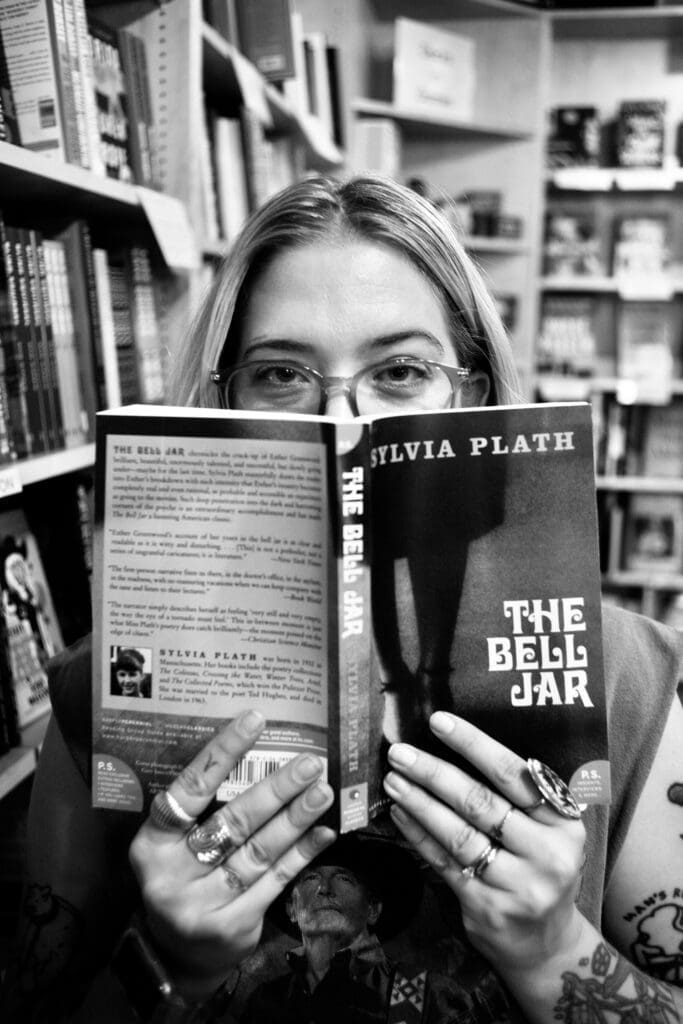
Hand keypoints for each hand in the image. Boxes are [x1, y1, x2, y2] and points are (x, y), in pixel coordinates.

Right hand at [129, 710, 335, 996]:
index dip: (221, 753)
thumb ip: (202, 810)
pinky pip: (275, 880)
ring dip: (296, 818)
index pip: (189, 790)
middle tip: (309, 762)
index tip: (254, 720)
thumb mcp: (173, 846)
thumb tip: (255, 753)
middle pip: (232, 821)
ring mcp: (203, 904)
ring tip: (321, 790)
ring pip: (259, 851)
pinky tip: (323, 831)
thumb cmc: (181, 880)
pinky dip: (301, 853)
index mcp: (152, 844)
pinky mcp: (233, 926)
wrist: (180, 958)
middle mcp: (173, 875)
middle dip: (275, 789)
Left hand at [383, 712, 585, 976]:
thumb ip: (523, 795)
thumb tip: (462, 745)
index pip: (514, 775)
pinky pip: (445, 862)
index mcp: (564, 823)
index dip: (474, 745)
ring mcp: (517, 885)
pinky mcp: (487, 907)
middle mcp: (546, 854)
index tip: (439, 722)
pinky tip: (400, 815)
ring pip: (458, 833)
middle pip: (480, 803)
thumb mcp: (551, 831)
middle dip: (434, 772)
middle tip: (400, 752)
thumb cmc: (541, 868)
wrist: (547, 945)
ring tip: (393, 780)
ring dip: (420, 803)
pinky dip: (419, 836)